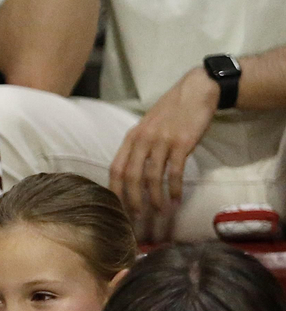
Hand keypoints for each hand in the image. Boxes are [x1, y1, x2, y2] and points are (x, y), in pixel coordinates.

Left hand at [110, 68, 212, 239]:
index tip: (116, 208)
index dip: (115, 191)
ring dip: (155, 199)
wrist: (195, 91)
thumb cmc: (171, 112)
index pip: (116, 169)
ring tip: (159, 213)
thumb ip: (138, 147)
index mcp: (131, 138)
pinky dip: (174, 188)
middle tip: (136, 218)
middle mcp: (142, 140)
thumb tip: (132, 174)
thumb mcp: (147, 127)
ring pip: (152, 178)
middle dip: (132, 201)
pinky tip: (176, 200)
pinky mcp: (181, 143)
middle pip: (131, 177)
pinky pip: (174, 172)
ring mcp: (161, 141)